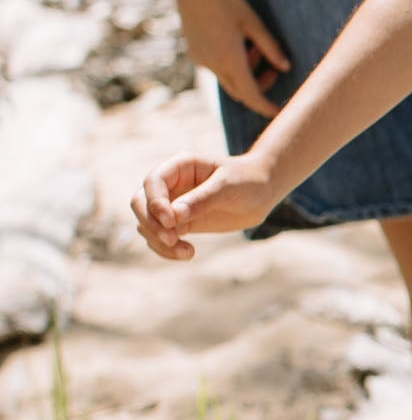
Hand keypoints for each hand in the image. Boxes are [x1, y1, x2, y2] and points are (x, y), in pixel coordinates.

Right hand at [132, 153, 283, 258]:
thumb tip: (174, 215)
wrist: (263, 192)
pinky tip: (188, 253)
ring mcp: (172, 204)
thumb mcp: (227, 187)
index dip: (155, 202)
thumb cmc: (247, 181)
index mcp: (179, 166)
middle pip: (140, 203)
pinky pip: (160, 237)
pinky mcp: (179, 223)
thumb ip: (202, 199)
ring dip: (158, 241)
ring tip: (187, 252)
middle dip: (151, 223)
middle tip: (172, 239)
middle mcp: (171, 184)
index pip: (153, 182)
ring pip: (147, 224)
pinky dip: (166, 249)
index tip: (171, 221)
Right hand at [169, 0, 289, 117]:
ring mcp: (200, 59)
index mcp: (229, 59)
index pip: (251, 95)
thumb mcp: (253, 21)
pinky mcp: (194, 52)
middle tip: (275, 70)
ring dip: (245, 71)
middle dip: (259, 87)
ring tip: (254, 45)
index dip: (265, 106)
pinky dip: (231, 64)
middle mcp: (212, 64)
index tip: (278, 112)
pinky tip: (237, 42)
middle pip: (240, 91)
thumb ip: (270, 47)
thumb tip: (286, 67)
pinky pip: (217, 67)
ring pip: (228, 78)